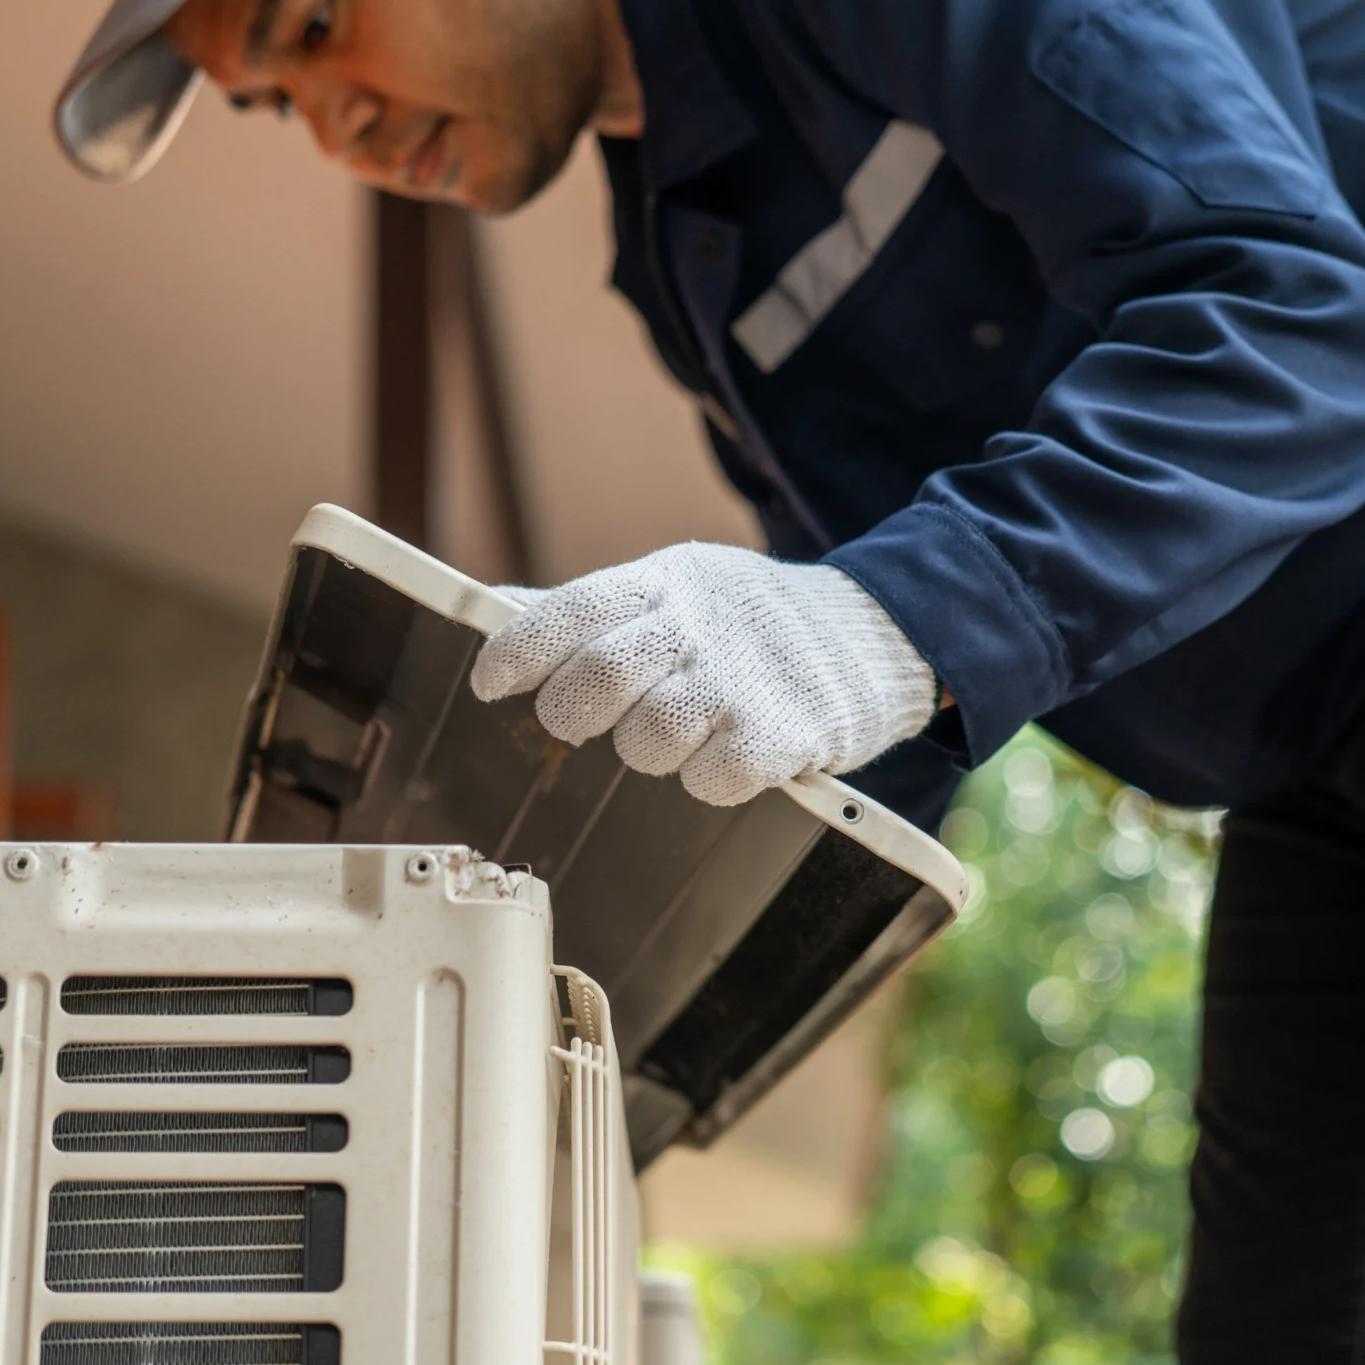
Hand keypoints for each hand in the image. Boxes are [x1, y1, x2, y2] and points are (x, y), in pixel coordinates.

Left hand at [470, 543, 936, 805]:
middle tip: (577, 723)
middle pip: (598, 678)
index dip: (517, 650)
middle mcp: (698, 625)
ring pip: (647, 741)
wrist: (874, 632)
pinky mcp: (783, 734)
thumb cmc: (749, 621)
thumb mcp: (676, 587)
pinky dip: (706, 780)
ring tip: (673, 733)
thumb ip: (592, 606)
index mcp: (664, 582)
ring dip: (645, 750)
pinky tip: (723, 756)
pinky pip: (709, 782)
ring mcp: (741, 681)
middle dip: (570, 713)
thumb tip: (497, 605)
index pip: (570, 608)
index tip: (490, 684)